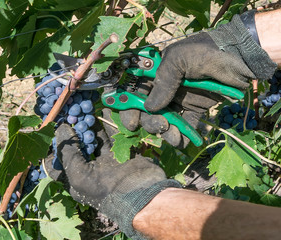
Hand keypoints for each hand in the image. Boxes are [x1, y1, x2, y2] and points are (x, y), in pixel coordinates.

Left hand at [54, 123, 180, 238]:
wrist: (141, 193)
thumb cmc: (105, 188)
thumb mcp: (78, 174)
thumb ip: (68, 152)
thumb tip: (61, 128)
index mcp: (77, 179)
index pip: (61, 162)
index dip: (56, 146)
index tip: (53, 130)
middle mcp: (91, 169)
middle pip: (79, 146)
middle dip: (75, 131)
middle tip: (71, 114)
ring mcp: (107, 161)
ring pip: (97, 139)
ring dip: (91, 125)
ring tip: (85, 109)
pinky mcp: (121, 153)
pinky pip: (113, 135)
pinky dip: (108, 123)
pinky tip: (103, 111)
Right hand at [121, 13, 276, 147]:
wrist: (240, 57)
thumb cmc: (206, 51)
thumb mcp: (179, 60)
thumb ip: (162, 82)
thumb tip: (150, 108)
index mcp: (154, 72)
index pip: (134, 92)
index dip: (129, 108)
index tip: (132, 123)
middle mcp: (164, 87)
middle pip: (148, 110)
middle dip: (151, 122)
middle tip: (161, 127)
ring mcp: (179, 98)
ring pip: (166, 120)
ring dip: (167, 132)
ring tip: (174, 138)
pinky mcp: (195, 107)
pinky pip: (186, 123)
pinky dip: (184, 134)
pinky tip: (184, 142)